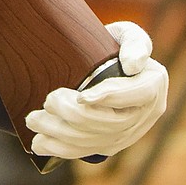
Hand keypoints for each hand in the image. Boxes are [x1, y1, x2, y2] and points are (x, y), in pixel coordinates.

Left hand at [26, 21, 168, 158]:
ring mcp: (128, 133)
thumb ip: (134, 41)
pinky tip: (40, 143)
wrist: (98, 63)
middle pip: (111, 123)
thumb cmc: (111, 43)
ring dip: (61, 133)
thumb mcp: (125, 33)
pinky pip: (87, 151)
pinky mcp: (109, 144)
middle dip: (75, 115)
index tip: (81, 96)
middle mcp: (145, 114)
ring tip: (33, 119)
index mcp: (153, 85)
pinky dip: (61, 149)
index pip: (136, 96)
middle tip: (47, 101)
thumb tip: (133, 65)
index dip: (109, 98)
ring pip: (95, 140)